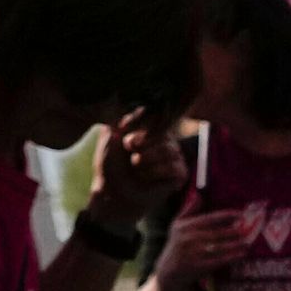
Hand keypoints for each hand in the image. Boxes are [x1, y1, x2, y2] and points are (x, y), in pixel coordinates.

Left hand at [90, 108, 188, 222]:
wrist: (114, 192)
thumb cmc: (110, 164)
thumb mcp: (110, 136)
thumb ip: (120, 117)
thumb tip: (131, 98)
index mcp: (150, 126)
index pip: (156, 115)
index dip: (140, 129)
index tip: (126, 141)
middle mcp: (166, 138)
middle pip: (162, 133)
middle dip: (140, 146)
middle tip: (130, 156)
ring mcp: (175, 155)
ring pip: (168, 151)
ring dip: (145, 162)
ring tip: (136, 168)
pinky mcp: (181, 174)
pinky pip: (173, 168)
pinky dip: (154, 174)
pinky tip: (147, 179)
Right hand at [155, 208, 255, 283]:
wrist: (169, 270)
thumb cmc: (176, 244)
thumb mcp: (177, 225)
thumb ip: (188, 209)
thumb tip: (198, 195)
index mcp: (185, 226)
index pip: (210, 218)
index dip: (227, 216)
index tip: (241, 215)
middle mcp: (189, 238)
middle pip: (218, 233)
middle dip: (235, 232)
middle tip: (248, 230)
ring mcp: (194, 253)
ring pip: (221, 247)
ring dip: (236, 245)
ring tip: (247, 242)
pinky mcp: (199, 266)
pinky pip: (219, 260)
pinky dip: (232, 257)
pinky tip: (241, 254)